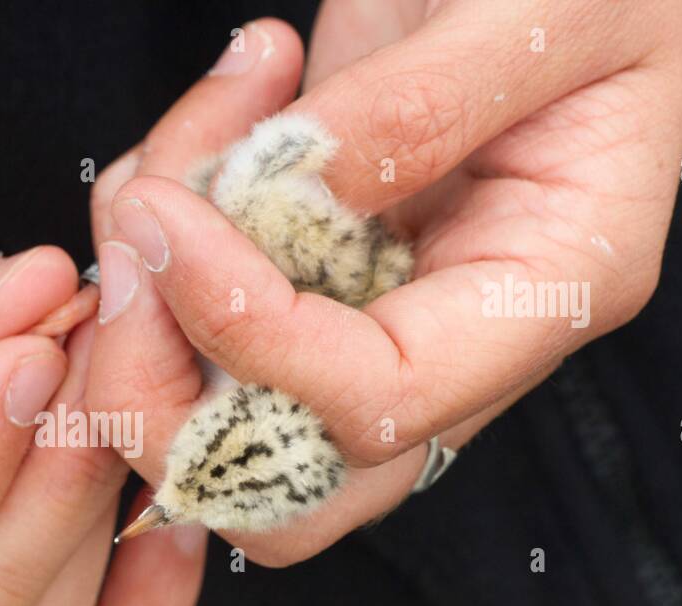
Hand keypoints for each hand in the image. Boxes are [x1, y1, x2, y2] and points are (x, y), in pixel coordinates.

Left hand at [86, 2, 681, 565]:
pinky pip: (186, 319)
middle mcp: (449, 340)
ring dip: (140, 293)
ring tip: (176, 148)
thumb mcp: (544, 11)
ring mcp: (365, 319)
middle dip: (163, 391)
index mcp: (544, 295)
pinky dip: (147, 241)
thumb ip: (418, 110)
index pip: (381, 403)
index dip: (254, 338)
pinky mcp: (301, 279)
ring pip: (209, 411)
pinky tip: (196, 135)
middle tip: (136, 240)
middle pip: (281, 482)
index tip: (171, 225)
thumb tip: (287, 194)